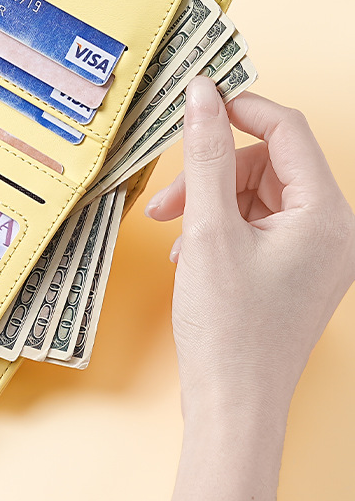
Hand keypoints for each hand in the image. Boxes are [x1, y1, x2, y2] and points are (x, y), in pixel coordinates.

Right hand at [147, 77, 354, 413]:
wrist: (232, 407)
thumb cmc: (228, 329)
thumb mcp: (208, 229)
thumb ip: (203, 154)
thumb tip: (202, 93)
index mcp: (326, 214)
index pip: (287, 129)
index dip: (239, 108)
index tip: (196, 101)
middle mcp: (331, 230)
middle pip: (266, 164)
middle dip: (212, 174)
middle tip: (170, 200)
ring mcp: (313, 253)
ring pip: (254, 194)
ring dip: (208, 203)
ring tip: (173, 231)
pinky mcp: (292, 270)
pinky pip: (254, 224)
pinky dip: (218, 228)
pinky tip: (189, 254)